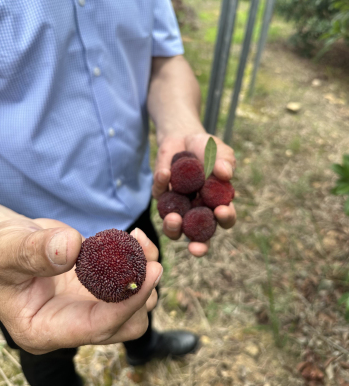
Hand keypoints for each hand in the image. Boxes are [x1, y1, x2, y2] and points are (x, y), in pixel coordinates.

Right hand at [0, 208, 161, 353]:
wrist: (6, 242)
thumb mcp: (7, 250)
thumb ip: (33, 252)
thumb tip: (71, 248)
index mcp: (45, 329)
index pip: (95, 328)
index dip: (126, 305)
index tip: (149, 275)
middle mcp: (71, 323)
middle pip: (124, 325)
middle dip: (142, 295)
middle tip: (151, 261)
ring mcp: (87, 304)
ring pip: (133, 303)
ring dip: (144, 275)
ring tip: (140, 242)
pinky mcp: (97, 285)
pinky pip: (128, 280)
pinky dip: (138, 260)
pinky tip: (134, 238)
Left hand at [152, 133, 236, 256]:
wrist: (182, 138)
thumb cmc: (206, 148)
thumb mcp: (218, 150)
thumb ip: (224, 160)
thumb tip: (226, 173)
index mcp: (217, 203)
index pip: (225, 218)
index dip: (225, 219)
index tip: (221, 211)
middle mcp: (198, 211)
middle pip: (200, 236)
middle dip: (199, 245)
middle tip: (194, 247)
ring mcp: (178, 207)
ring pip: (175, 228)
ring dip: (173, 228)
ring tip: (173, 219)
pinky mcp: (161, 197)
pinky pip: (159, 196)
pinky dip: (161, 184)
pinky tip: (165, 173)